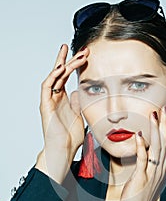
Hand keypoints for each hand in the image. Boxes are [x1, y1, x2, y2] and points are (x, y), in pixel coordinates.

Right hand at [35, 44, 88, 182]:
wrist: (64, 151)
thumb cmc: (71, 137)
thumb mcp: (80, 115)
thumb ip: (79, 103)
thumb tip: (80, 92)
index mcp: (63, 99)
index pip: (66, 77)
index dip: (75, 65)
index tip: (86, 55)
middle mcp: (55, 98)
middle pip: (60, 73)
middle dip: (70, 60)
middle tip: (82, 49)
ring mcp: (49, 101)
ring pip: (54, 76)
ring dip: (64, 64)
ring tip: (74, 53)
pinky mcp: (45, 106)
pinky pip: (47, 86)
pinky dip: (53, 75)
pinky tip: (61, 67)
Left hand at [118, 108, 165, 200]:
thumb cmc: (138, 200)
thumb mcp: (147, 181)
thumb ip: (149, 169)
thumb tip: (148, 158)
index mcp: (161, 171)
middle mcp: (159, 171)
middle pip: (165, 144)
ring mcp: (151, 174)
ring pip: (156, 148)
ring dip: (156, 130)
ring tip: (154, 115)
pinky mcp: (140, 178)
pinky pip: (142, 160)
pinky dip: (141, 146)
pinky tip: (138, 134)